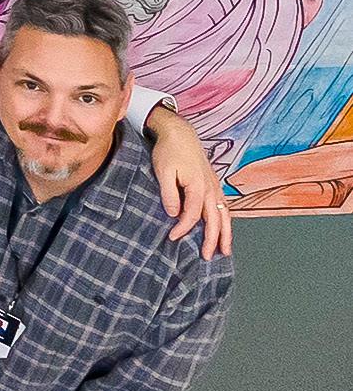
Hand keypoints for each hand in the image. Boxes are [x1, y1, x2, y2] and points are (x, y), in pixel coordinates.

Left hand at [146, 107, 234, 256]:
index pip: (192, 215)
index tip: (172, 238)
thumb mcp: (163, 171)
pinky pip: (224, 207)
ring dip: (226, 233)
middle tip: (209, 257)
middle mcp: (211, 188)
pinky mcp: (214, 184)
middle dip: (213, 240)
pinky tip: (224, 230)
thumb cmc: (169, 151)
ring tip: (225, 251)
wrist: (179, 133)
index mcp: (198, 186)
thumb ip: (169, 194)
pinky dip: (226, 221)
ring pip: (225, 215)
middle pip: (215, 219)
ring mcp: (215, 186)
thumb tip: (173, 214)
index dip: (183, 229)